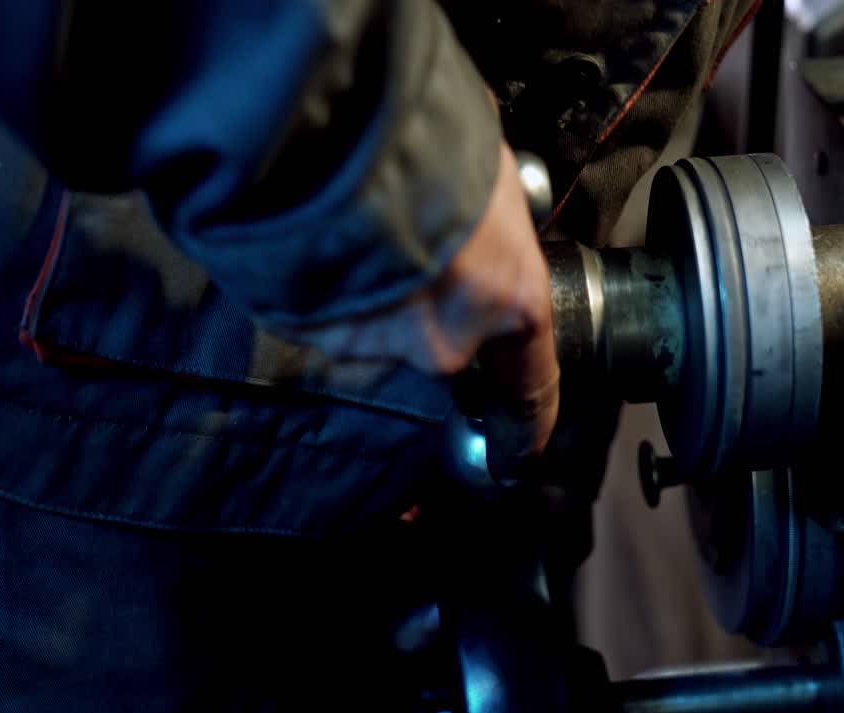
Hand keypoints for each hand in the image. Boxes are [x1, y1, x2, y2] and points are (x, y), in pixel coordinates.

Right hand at [291, 142, 560, 468]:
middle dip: (425, 303)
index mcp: (509, 304)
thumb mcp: (492, 186)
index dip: (528, 424)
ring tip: (361, 221)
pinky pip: (328, 314)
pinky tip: (323, 236)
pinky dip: (326, 286)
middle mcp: (446, 341)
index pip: (529, 384)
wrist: (335, 128)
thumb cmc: (431, 142)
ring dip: (372, 289)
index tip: (524, 453)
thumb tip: (484, 230)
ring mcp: (376, 342)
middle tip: (409, 240)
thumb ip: (493, 236)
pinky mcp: (314, 332)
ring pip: (380, 327)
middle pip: (441, 344)